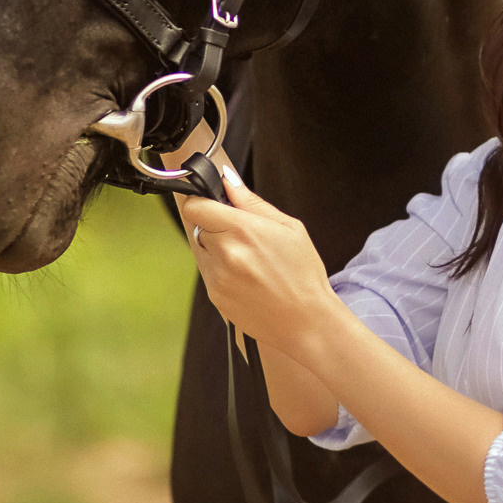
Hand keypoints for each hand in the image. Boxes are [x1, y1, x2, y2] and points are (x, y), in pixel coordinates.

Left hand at [171, 162, 336, 360]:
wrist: (305, 321)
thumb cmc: (303, 273)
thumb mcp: (289, 228)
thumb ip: (253, 203)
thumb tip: (228, 180)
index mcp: (244, 230)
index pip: (196, 206)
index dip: (201, 201)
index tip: (212, 204)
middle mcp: (225, 253)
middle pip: (198, 226)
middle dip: (215, 226)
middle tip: (242, 235)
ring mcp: (217, 277)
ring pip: (201, 250)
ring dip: (216, 249)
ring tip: (248, 260)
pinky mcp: (214, 296)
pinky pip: (208, 272)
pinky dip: (221, 270)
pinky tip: (247, 277)